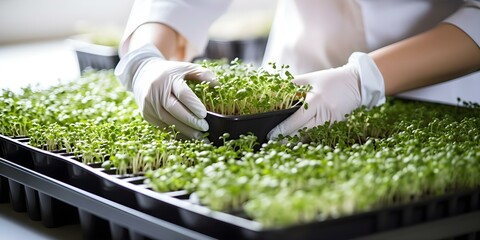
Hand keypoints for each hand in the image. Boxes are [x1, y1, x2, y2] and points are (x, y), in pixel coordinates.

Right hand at [115, 44, 217, 138]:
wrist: (141, 74)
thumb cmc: (170, 72)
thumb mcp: (185, 67)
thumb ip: (202, 74)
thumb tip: (217, 84)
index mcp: (168, 79)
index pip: (182, 93)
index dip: (193, 104)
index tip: (204, 114)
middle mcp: (156, 92)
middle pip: (175, 109)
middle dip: (191, 120)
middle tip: (205, 128)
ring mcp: (150, 104)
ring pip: (169, 121)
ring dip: (185, 130)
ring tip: (200, 137)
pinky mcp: (147, 114)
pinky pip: (163, 126)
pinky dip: (177, 133)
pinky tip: (188, 137)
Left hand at [268, 52, 385, 138]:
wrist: (356, 83)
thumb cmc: (329, 80)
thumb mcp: (310, 78)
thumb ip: (291, 85)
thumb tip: (272, 91)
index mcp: (316, 101)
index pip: (296, 120)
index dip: (283, 129)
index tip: (272, 135)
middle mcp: (325, 113)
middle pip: (302, 132)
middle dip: (287, 139)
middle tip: (273, 142)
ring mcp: (332, 122)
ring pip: (311, 136)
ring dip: (296, 140)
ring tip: (282, 144)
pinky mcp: (337, 126)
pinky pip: (319, 134)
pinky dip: (308, 136)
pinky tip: (297, 140)